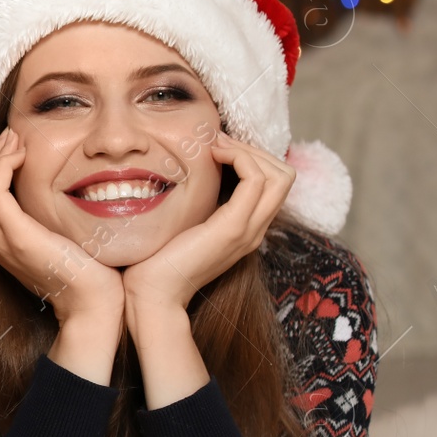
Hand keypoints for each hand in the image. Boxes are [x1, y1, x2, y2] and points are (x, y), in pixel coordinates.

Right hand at [0, 127, 124, 325]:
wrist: (94, 306)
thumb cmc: (86, 269)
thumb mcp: (56, 233)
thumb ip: (42, 213)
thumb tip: (49, 182)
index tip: (13, 146)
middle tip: (14, 140)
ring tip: (19, 146)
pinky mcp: (18, 239)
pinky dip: (3, 166)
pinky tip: (25, 160)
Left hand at [122, 130, 294, 317]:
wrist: (152, 294)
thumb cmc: (156, 259)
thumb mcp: (184, 224)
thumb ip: (196, 205)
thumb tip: (189, 173)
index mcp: (245, 228)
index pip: (274, 183)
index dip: (253, 157)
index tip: (217, 147)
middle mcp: (254, 229)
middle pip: (284, 175)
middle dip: (254, 149)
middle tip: (218, 142)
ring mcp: (247, 230)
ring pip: (278, 174)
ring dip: (247, 149)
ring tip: (215, 146)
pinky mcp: (232, 228)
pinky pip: (255, 180)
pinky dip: (239, 157)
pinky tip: (211, 155)